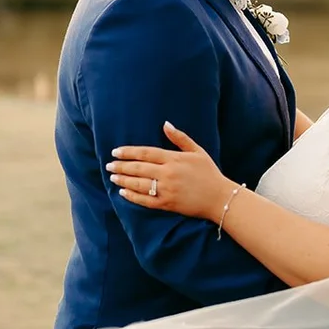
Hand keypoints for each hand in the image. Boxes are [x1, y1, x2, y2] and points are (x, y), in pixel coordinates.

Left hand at [107, 122, 230, 221]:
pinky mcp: (167, 204)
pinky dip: (132, 196)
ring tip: (113, 177)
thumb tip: (166, 124)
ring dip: (123, 180)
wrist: (219, 198)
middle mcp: (168, 174)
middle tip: (108, 165)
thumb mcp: (197, 151)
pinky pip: (145, 200)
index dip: (128, 152)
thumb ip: (180, 138)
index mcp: (174, 159)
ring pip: (139, 184)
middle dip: (121, 166)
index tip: (115, 152)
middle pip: (138, 168)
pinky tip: (123, 192)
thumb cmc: (209, 172)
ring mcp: (167, 190)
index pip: (145, 153)